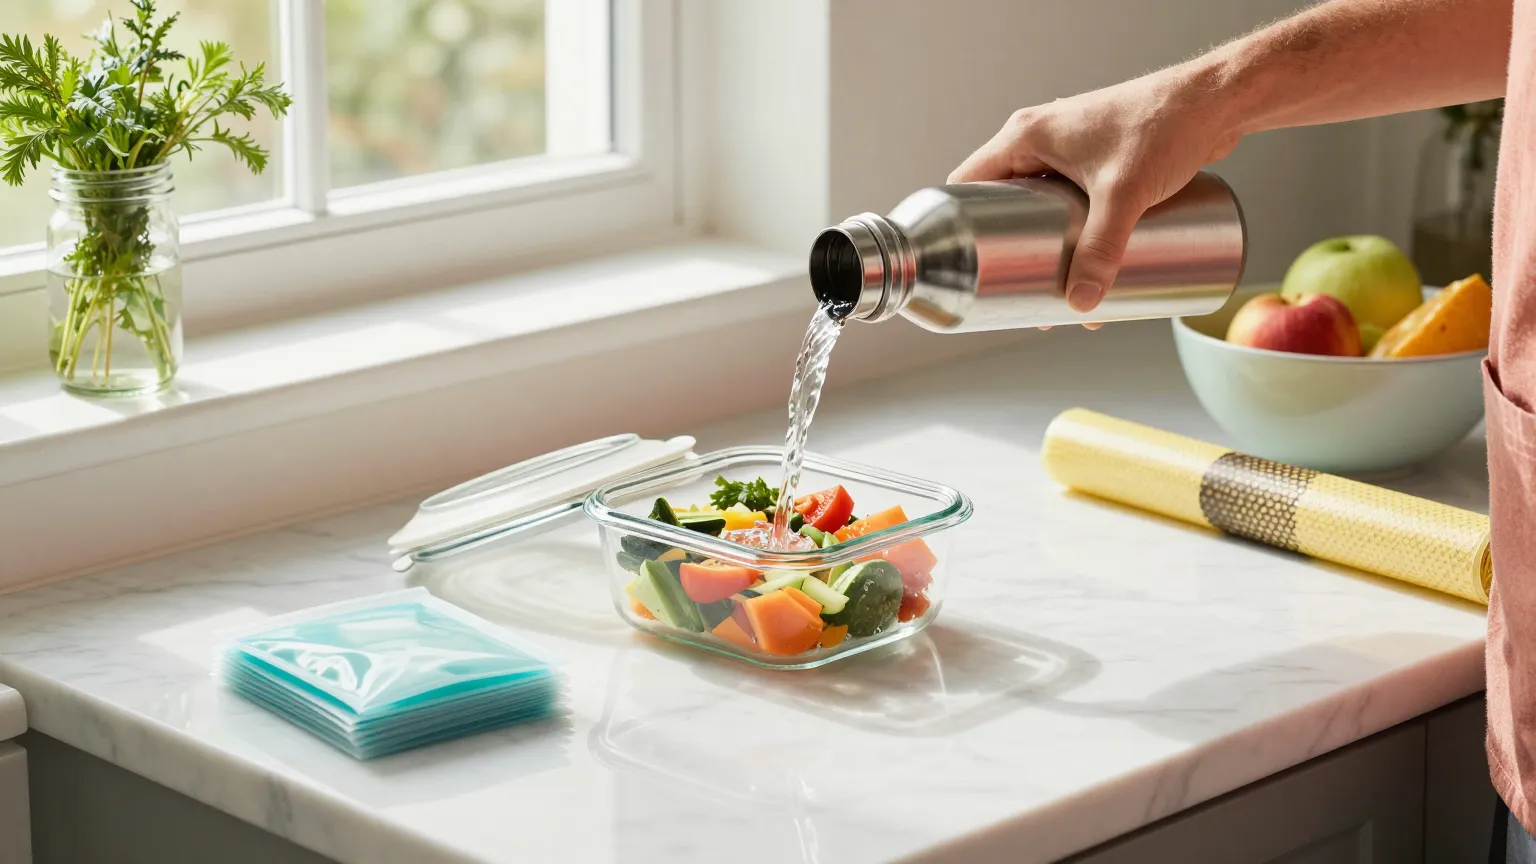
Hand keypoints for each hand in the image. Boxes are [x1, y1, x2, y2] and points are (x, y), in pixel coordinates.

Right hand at [949, 68, 1241, 326]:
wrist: (1215, 101)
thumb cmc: (1164, 126)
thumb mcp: (1125, 195)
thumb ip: (1103, 249)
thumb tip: (1083, 304)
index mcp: (1026, 135)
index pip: (970, 182)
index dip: (961, 224)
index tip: (969, 263)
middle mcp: (1040, 139)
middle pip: (1004, 201)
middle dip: (1010, 247)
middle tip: (1018, 287)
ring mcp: (1069, 149)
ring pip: (1040, 205)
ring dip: (1044, 243)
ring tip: (1057, 285)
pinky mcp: (1097, 159)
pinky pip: (1068, 201)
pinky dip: (1070, 230)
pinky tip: (1084, 260)